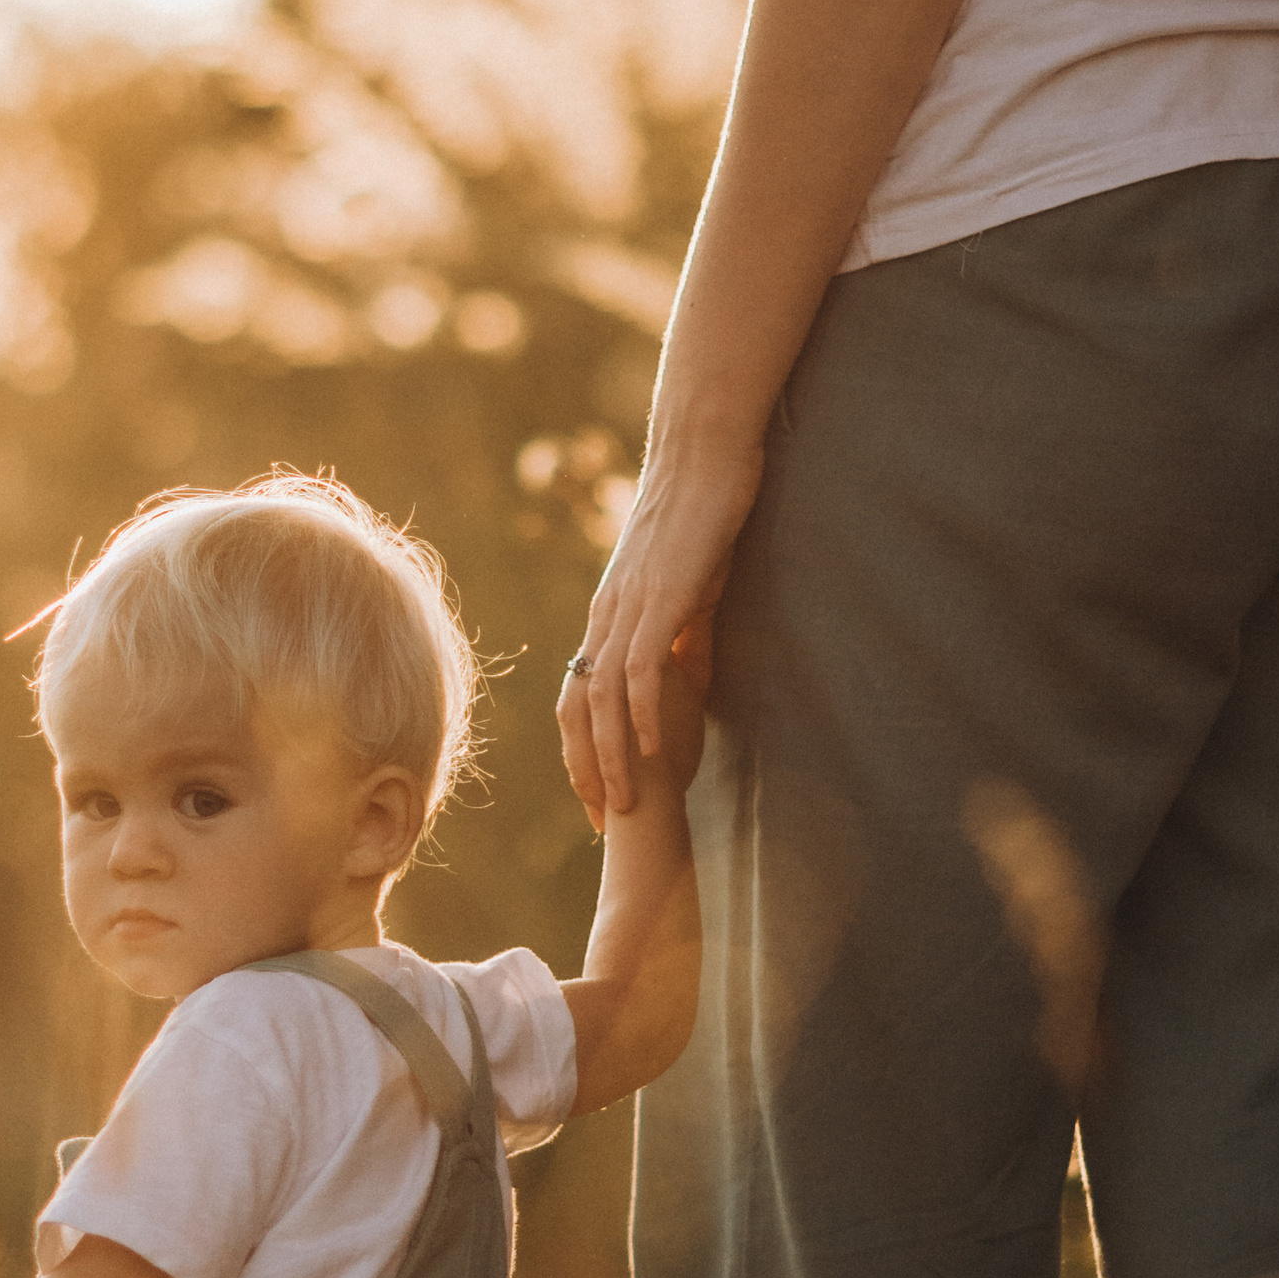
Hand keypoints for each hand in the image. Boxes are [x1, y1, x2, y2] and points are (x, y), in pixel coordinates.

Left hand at [559, 434, 759, 821]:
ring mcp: (628, 610)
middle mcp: (606, 618)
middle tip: (601, 823)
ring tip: (625, 805)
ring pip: (603, 701)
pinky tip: (651, 753)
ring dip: (611, 759)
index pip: (579, 698)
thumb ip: (684, 632)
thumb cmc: (701, 514)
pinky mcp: (659, 600)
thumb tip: (692, 671)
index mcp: (609, 617)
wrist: (702, 454)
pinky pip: (640, 671)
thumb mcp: (689, 587)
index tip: (597, 796)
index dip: (583, 751)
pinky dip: (641, 716)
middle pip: (576, 712)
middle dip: (585, 773)